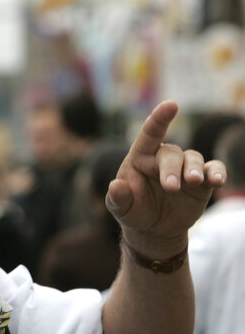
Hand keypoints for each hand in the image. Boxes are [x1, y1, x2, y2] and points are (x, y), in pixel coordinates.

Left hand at [105, 101, 226, 255]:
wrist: (153, 228)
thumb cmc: (133, 211)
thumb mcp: (121, 208)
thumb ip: (117, 198)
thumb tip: (115, 186)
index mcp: (140, 158)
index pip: (149, 134)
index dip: (159, 119)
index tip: (171, 105)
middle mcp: (162, 158)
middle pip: (171, 153)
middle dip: (172, 169)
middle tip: (170, 187)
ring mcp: (184, 168)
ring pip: (193, 158)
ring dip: (193, 170)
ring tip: (193, 182)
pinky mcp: (202, 181)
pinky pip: (213, 169)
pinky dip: (217, 172)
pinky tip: (217, 181)